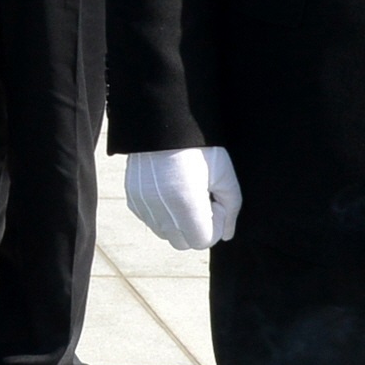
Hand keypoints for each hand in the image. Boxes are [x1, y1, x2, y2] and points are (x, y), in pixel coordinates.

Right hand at [123, 147, 241, 250]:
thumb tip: (225, 234)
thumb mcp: (225, 174)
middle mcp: (160, 209)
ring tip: (184, 193)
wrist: (162, 122)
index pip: (202, 241)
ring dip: (178, 222)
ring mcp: (143, 205)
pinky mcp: (133, 198)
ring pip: (165, 233)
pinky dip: (162, 213)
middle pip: (183, 243)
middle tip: (202, 200)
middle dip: (196, 228)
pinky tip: (169, 190)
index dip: (214, 226)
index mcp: (185, 204)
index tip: (214, 202)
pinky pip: (150, 220)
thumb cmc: (199, 146)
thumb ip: (231, 208)